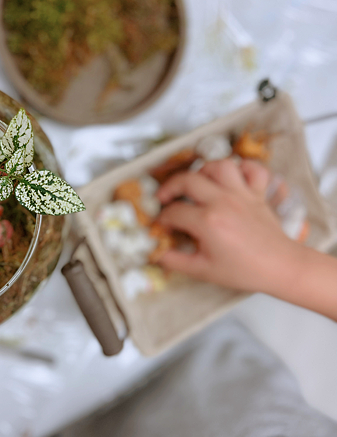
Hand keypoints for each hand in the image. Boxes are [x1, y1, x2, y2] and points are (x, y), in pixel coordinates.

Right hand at [155, 158, 336, 320]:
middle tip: (164, 198)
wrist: (280, 267)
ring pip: (219, 166)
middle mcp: (223, 201)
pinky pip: (252, 169)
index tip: (161, 226)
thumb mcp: (202, 271)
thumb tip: (156, 253)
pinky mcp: (258, 193)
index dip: (162, 219)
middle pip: (187, 180)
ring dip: (203, 171)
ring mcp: (243, 194)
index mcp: (207, 221)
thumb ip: (174, 260)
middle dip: (169, 188)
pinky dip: (241, 168)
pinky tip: (231, 178)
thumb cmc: (242, 270)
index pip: (173, 212)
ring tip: (196, 183)